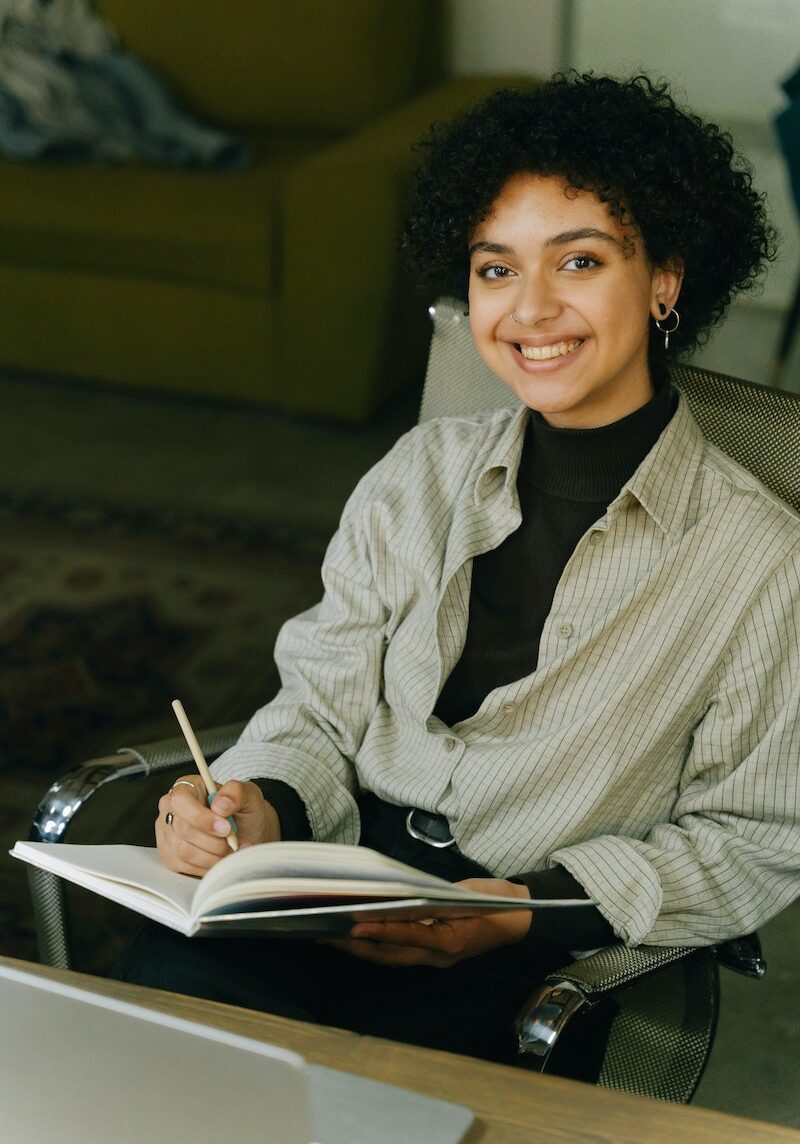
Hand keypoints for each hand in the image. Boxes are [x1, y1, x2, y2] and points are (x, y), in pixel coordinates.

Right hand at [156, 776, 280, 875]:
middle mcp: (170, 809)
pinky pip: (184, 866)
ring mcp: (167, 834)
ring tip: (231, 851)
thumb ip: (236, 792)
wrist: (247, 833)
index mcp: (186, 787)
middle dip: (214, 841)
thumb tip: (221, 804)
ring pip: (184, 851)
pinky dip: (207, 866)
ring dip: (213, 856)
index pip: (181, 801)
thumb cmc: (243, 812)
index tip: (226, 828)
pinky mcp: (170, 856)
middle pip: (183, 830)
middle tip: (234, 842)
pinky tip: (220, 859)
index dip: (202, 818)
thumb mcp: (248, 795)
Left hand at [329, 877, 532, 967]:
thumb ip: (437, 898)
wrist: (518, 916)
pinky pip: (397, 951)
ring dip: (359, 947)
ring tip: (331, 934)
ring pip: (388, 956)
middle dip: (356, 944)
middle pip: (389, 953)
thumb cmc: (495, 901)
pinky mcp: (431, 951)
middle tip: (325, 933)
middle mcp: (438, 955)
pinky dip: (374, 943)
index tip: (355, 925)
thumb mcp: (469, 895)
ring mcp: (434, 957)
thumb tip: (402, 896)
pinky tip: (356, 933)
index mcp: (450, 941)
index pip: (408, 936)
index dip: (380, 931)